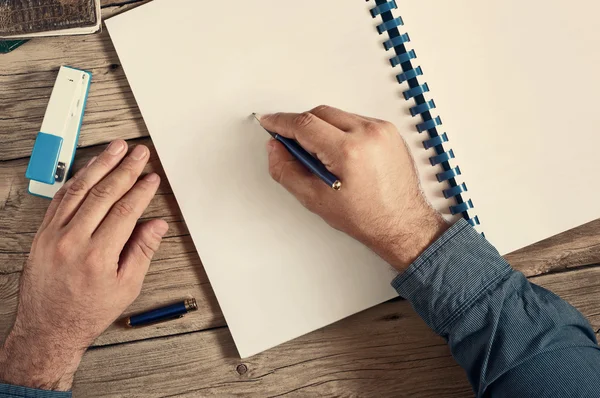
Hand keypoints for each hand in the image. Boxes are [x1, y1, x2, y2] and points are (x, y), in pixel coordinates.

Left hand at [0, 140, 167, 390]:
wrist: (48, 329)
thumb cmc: (87, 312)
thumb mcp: (126, 288)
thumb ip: (142, 252)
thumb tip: (156, 225)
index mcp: (98, 256)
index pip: (125, 210)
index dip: (142, 190)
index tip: (152, 177)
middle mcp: (72, 242)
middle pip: (103, 193)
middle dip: (125, 168)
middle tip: (138, 152)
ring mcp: (52, 235)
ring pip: (79, 189)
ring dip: (99, 165)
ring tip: (115, 148)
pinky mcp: (41, 234)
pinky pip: (60, 198)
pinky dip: (77, 180)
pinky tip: (89, 169)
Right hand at [261, 105, 447, 271]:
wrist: (403, 223)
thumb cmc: (366, 218)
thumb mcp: (316, 199)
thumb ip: (287, 171)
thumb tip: (275, 149)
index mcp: (349, 151)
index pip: (304, 124)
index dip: (281, 122)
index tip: (269, 123)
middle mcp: (368, 133)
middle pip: (320, 113)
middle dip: (301, 126)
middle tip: (292, 146)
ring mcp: (382, 130)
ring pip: (337, 115)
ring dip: (322, 128)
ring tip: (322, 157)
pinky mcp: (389, 131)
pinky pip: (355, 120)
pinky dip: (341, 131)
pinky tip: (341, 155)